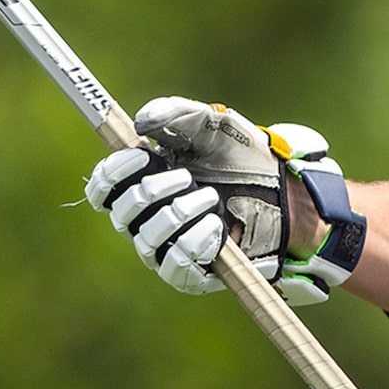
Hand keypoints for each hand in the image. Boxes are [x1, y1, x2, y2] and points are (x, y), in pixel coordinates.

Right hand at [84, 97, 331, 303]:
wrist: (286, 191)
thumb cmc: (244, 156)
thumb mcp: (213, 124)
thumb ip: (175, 114)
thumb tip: (138, 122)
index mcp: (144, 181)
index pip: (103, 187)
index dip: (113, 172)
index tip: (142, 155)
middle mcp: (149, 218)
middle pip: (122, 212)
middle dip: (153, 190)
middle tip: (187, 176)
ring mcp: (168, 248)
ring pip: (147, 239)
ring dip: (180, 214)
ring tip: (211, 198)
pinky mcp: (192, 273)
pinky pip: (176, 265)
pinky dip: (194, 242)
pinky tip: (217, 228)